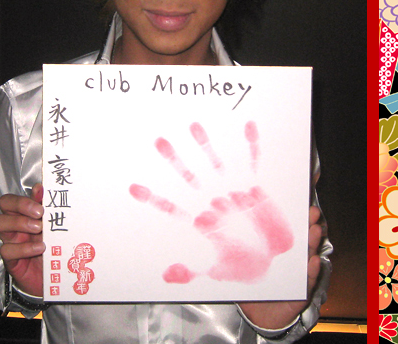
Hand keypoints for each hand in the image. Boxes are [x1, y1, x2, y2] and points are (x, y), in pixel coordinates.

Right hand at [0, 183, 45, 296]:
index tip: (41, 194)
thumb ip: (50, 209)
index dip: (25, 194)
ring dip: (19, 222)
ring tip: (38, 228)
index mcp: (26, 214)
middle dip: (20, 204)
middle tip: (40, 212)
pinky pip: (7, 250)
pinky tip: (39, 247)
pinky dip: (24, 248)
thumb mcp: (55, 227)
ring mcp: (12, 241)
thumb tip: (43, 189)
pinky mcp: (12, 260)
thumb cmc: (55, 248)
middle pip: (4, 204)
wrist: (55, 277)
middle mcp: (16, 224)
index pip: (15, 197)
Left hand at [130, 122, 295, 284]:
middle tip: (159, 142)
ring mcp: (229, 188)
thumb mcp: (215, 269)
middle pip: (187, 174)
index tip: (134, 187)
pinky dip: (251, 144)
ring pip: (213, 160)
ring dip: (205, 144)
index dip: (152, 197)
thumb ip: (191, 270)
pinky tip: (248, 127)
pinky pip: (250, 160)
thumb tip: (168, 275)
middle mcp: (210, 197)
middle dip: (173, 159)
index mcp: (198, 217)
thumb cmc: (238, 261)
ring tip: (195, 126)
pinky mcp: (251, 184)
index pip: (170, 205)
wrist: (267, 254)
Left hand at [237, 205, 322, 329]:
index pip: (289, 229)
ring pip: (310, 255)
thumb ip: (235, 248)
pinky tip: (314, 261)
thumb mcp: (244, 264)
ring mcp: (300, 273)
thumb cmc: (255, 286)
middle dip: (309, 223)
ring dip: (313, 242)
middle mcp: (293, 258)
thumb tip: (213, 225)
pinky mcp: (303, 291)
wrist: (261, 316)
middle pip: (303, 237)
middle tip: (312, 212)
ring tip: (315, 230)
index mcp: (280, 249)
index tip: (297, 202)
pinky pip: (310, 280)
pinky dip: (312, 270)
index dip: (295, 215)